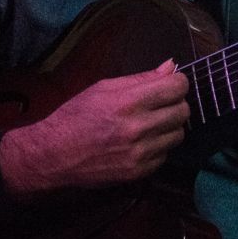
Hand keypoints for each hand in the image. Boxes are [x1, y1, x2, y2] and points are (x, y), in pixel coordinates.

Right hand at [0, 59, 190, 194]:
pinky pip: (166, 154)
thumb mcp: (103, 88)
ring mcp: (140, 152)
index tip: (170, 84)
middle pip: (183, 111)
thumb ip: (140, 79)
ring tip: (150, 123)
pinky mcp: (139, 172)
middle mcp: (138, 128)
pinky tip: (142, 141)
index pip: (177, 87)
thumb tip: (170, 67)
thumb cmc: (76, 116)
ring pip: (178, 134)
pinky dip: (159, 146)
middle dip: (175, 103)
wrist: (54, 154)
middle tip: (160, 104)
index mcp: (128, 102)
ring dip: (169, 126)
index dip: (177, 82)